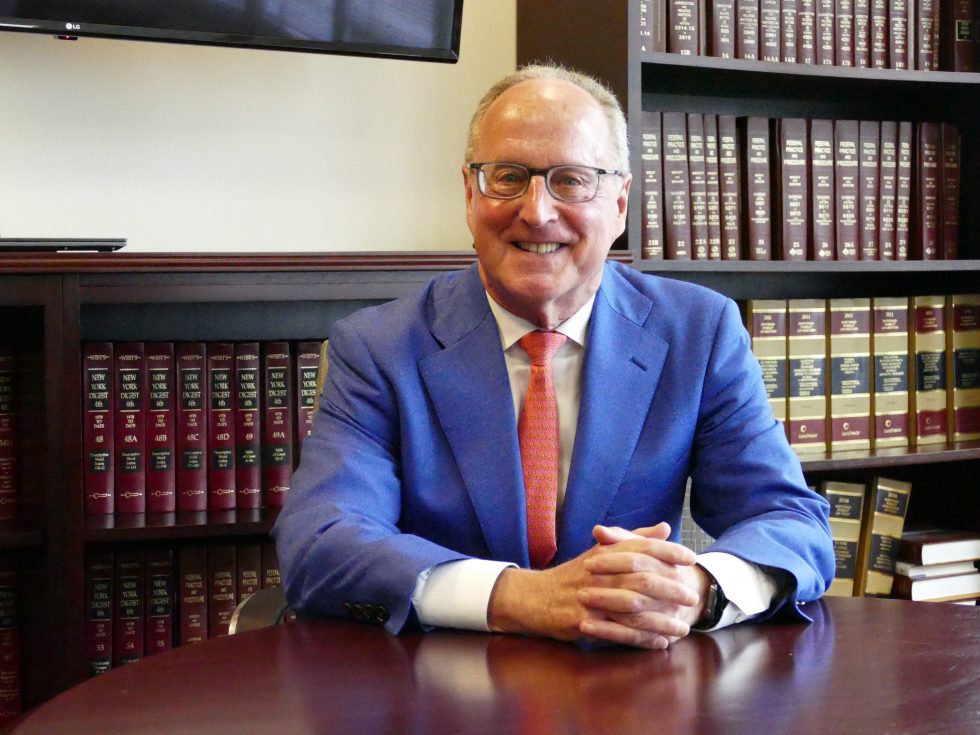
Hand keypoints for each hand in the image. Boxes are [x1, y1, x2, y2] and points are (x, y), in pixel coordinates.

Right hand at [487, 523, 708, 649]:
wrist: (534, 597)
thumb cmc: (574, 574)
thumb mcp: (601, 551)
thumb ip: (634, 538)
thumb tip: (665, 527)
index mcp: (604, 553)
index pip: (640, 547)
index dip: (667, 551)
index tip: (690, 558)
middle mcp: (599, 573)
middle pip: (640, 579)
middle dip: (669, 588)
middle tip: (692, 597)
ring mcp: (590, 598)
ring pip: (632, 610)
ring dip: (661, 620)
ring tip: (683, 628)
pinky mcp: (583, 622)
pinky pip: (618, 633)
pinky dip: (642, 639)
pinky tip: (660, 643)